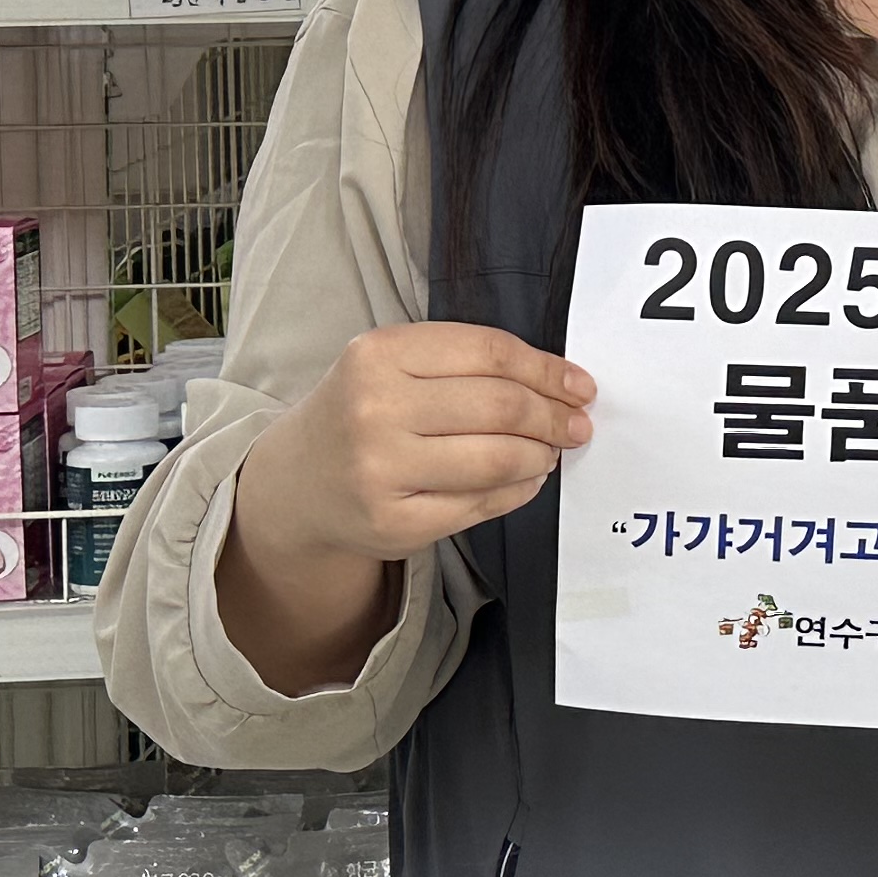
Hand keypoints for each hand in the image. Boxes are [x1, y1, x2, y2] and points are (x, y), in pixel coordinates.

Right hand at [222, 324, 592, 693]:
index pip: (491, 353)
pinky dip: (520, 490)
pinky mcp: (395, 523)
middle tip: (577, 424)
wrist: (296, 484)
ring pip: (499, 459)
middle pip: (502, 406)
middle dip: (554, 416)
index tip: (580, 385)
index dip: (548, 370)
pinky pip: (483, 503)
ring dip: (542, 455)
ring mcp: (381, 470)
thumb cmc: (362, 413)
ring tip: (550, 451)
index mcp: (378, 354)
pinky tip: (526, 479)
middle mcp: (374, 409)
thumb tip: (565, 385)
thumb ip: (468, 365)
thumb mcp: (394, 366)